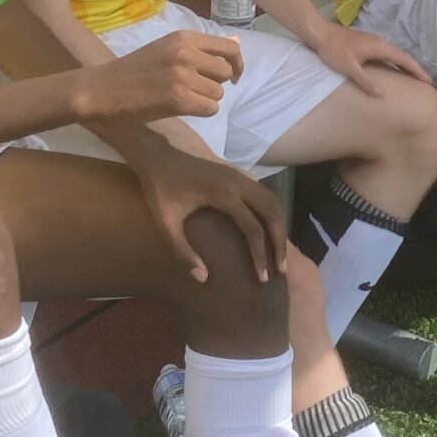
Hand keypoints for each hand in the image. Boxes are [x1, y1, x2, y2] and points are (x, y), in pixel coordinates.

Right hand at [73, 31, 241, 124]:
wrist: (104, 89)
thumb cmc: (135, 69)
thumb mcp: (168, 48)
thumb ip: (201, 48)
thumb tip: (237, 43)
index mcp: (183, 38)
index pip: (229, 47)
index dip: (237, 63)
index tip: (234, 75)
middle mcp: (186, 53)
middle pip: (226, 72)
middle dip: (216, 83)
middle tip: (197, 88)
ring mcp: (183, 76)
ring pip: (219, 93)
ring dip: (206, 99)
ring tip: (183, 97)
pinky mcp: (179, 99)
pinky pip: (210, 109)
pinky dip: (201, 112)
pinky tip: (183, 108)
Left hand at [137, 143, 288, 282]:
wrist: (156, 157)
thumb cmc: (159, 190)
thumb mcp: (166, 223)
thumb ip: (182, 251)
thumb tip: (203, 278)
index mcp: (223, 194)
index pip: (253, 229)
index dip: (260, 255)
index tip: (262, 278)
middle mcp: (238, 183)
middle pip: (272, 213)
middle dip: (280, 241)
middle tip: (281, 269)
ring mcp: (239, 176)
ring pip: (272, 201)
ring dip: (279, 226)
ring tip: (279, 253)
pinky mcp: (236, 175)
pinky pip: (264, 194)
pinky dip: (272, 214)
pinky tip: (269, 230)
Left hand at [305, 22, 430, 93]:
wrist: (319, 33)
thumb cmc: (333, 50)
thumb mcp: (349, 67)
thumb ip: (365, 80)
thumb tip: (382, 94)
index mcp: (379, 47)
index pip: (404, 60)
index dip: (417, 71)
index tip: (429, 82)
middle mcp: (379, 42)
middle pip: (402, 57)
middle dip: (414, 69)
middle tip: (425, 83)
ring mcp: (372, 42)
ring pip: (394, 55)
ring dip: (404, 66)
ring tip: (411, 79)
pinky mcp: (365, 44)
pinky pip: (385, 55)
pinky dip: (393, 63)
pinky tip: (390, 71)